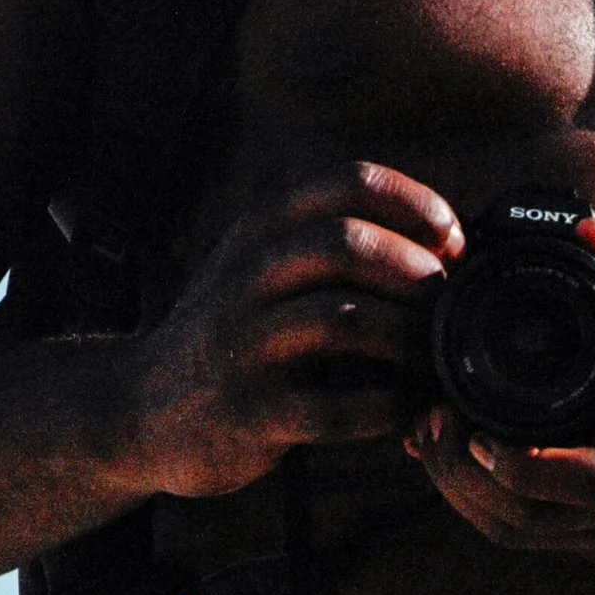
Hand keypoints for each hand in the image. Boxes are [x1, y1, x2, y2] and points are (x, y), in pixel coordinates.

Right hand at [124, 164, 460, 498]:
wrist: (142, 408)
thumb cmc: (233, 336)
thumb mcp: (264, 267)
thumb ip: (332, 245)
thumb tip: (443, 245)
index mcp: (263, 229)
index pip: (349, 182)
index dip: (416, 206)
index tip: (452, 242)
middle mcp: (249, 275)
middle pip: (347, 244)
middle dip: (415, 271)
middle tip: (448, 303)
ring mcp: (246, 344)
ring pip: (340, 320)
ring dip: (405, 339)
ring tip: (433, 359)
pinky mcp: (252, 412)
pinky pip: (332, 409)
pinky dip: (383, 409)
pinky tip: (404, 409)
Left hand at [413, 220, 594, 567]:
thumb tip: (588, 229)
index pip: (591, 480)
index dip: (522, 466)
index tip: (473, 427)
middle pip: (539, 520)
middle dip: (469, 478)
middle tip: (428, 422)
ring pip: (531, 540)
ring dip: (470, 498)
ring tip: (433, 439)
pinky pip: (544, 544)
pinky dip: (495, 509)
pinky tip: (468, 465)